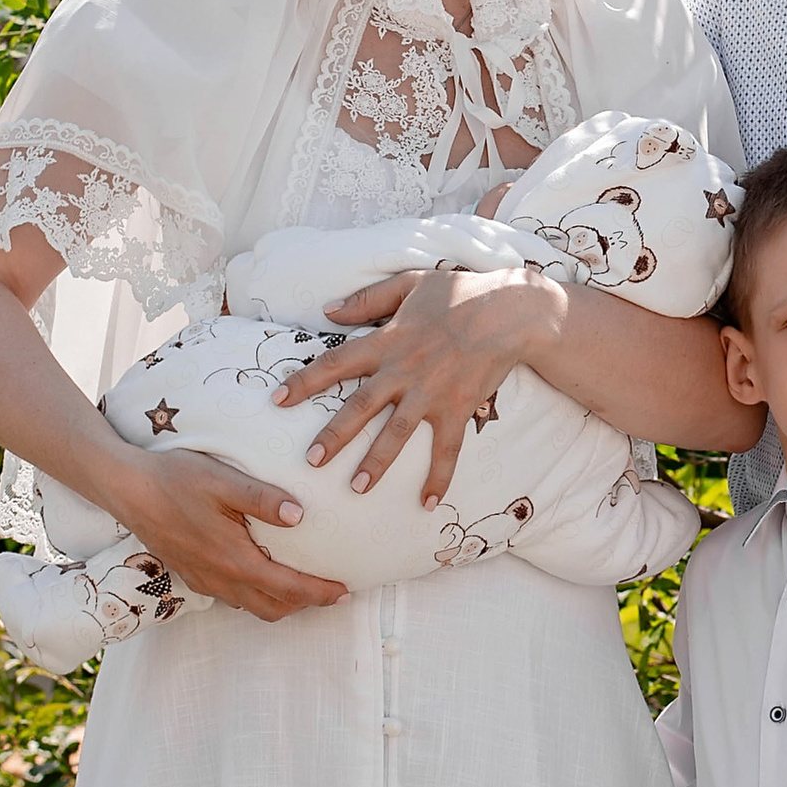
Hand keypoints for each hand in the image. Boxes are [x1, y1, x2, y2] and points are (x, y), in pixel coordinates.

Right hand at [99, 446, 345, 618]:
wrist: (126, 488)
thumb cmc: (175, 480)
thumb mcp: (223, 481)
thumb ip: (263, 499)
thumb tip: (300, 515)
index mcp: (233, 560)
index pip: (288, 588)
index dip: (319, 593)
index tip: (345, 591)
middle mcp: (219, 579)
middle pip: (273, 608)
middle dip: (305, 604)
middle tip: (331, 591)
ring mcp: (203, 580)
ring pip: (251, 606)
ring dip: (281, 601)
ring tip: (303, 584)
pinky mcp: (191, 574)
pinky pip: (232, 597)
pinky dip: (256, 594)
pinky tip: (263, 573)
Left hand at [267, 267, 555, 507]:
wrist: (510, 310)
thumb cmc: (460, 292)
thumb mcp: (409, 283)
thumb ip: (367, 299)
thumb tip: (328, 310)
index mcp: (387, 340)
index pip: (335, 363)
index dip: (303, 382)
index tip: (277, 401)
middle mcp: (403, 371)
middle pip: (359, 407)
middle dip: (333, 436)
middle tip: (311, 461)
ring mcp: (431, 393)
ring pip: (397, 434)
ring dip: (376, 463)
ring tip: (356, 488)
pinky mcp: (458, 409)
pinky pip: (446, 449)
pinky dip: (438, 477)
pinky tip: (427, 503)